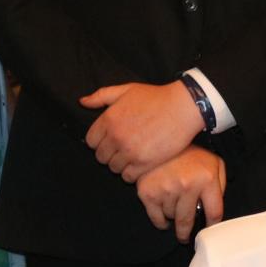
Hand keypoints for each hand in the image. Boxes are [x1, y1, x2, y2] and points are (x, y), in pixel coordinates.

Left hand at [81, 81, 203, 180]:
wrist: (183, 107)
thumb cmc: (156, 97)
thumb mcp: (127, 90)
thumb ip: (101, 96)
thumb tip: (82, 102)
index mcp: (108, 119)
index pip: (91, 142)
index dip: (100, 142)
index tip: (111, 140)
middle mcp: (116, 137)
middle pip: (101, 157)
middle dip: (110, 154)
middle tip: (123, 149)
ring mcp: (130, 151)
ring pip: (114, 168)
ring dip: (121, 164)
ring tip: (132, 156)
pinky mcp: (144, 163)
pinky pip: (128, 177)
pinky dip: (131, 173)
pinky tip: (139, 164)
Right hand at [135, 147, 225, 240]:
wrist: (163, 139)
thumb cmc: (192, 155)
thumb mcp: (215, 163)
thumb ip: (221, 185)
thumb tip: (215, 211)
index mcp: (207, 179)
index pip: (214, 213)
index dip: (212, 225)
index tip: (208, 231)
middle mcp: (188, 185)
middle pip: (188, 221)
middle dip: (187, 232)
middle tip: (185, 237)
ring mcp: (167, 189)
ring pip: (172, 218)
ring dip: (173, 217)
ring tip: (174, 209)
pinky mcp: (148, 192)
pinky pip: (157, 218)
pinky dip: (161, 221)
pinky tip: (164, 217)